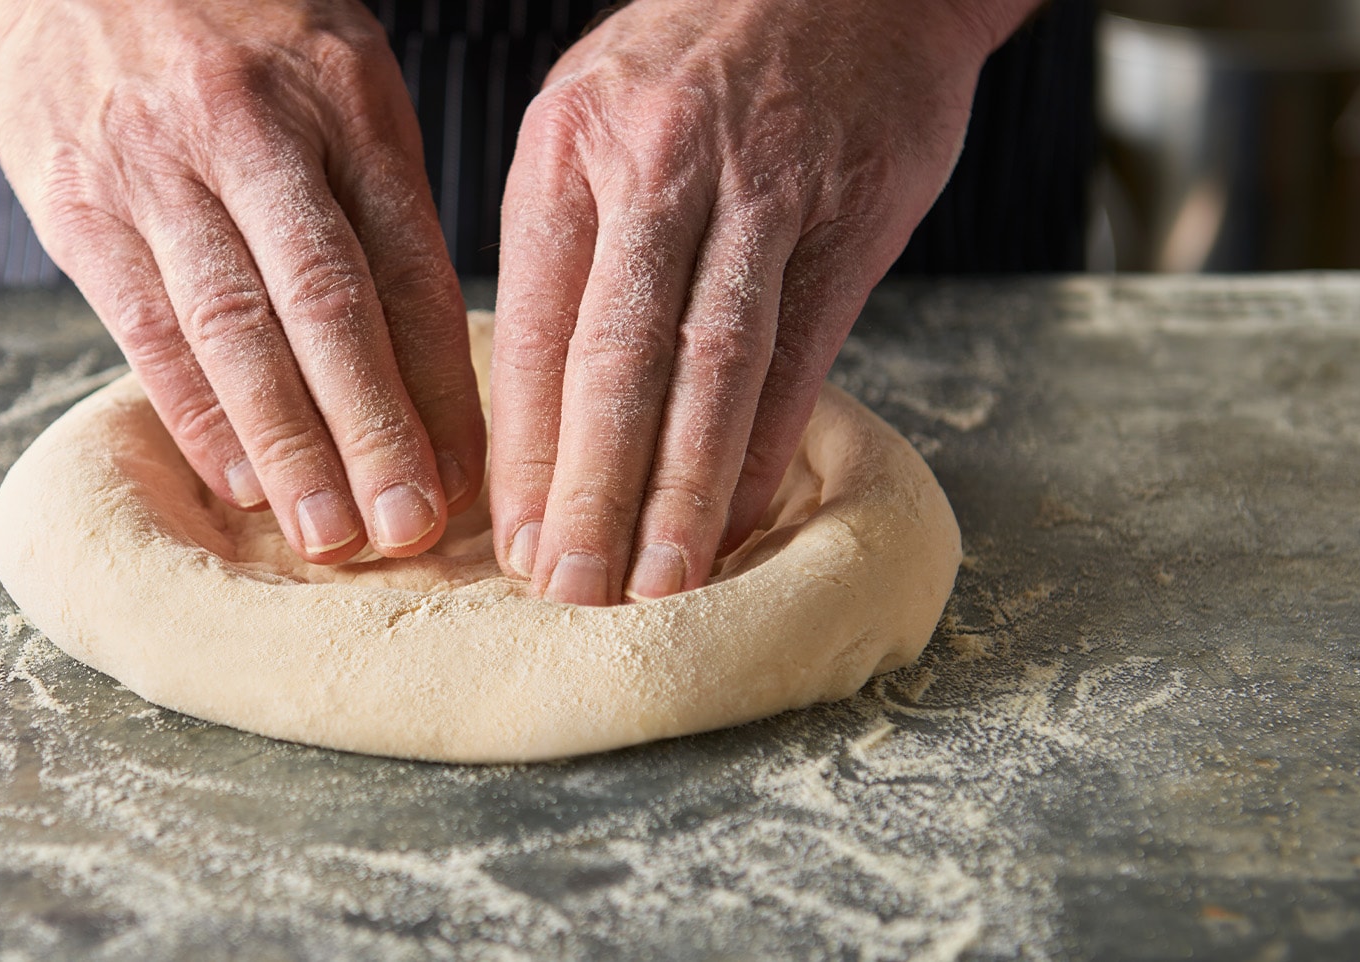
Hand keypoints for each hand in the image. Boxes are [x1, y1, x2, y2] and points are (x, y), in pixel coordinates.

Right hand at [0, 0, 484, 562]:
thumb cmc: (231, 35)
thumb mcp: (334, 73)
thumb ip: (378, 194)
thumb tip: (431, 355)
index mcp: (341, 99)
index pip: (410, 261)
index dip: (444, 379)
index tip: (472, 472)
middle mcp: (253, 132)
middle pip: (329, 304)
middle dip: (376, 429)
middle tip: (410, 526)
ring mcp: (158, 169)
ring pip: (236, 328)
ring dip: (289, 445)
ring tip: (330, 533)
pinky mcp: (79, 207)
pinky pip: (147, 329)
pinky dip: (197, 413)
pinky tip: (241, 480)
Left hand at [491, 0, 1035, 603]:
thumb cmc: (697, 59)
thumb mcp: (591, 116)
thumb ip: (564, 247)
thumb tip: (530, 407)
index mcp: (570, 149)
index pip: (536, 327)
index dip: (525, 447)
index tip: (512, 538)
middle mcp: (657, 168)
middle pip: (616, 357)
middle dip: (589, 488)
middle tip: (569, 587)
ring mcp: (760, 191)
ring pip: (711, 366)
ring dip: (683, 488)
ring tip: (657, 580)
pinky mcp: (848, 215)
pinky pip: (801, 353)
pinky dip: (767, 444)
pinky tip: (741, 516)